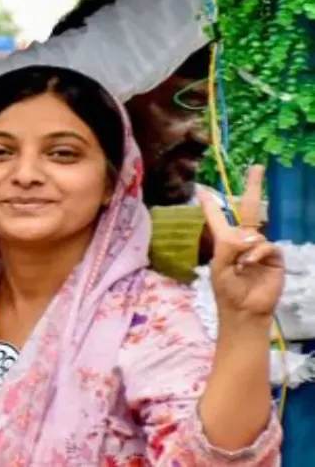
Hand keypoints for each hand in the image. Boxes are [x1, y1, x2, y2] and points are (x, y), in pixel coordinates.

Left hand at [198, 166, 283, 322]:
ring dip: (245, 248)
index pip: (218, 216)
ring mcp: (260, 247)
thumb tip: (249, 234)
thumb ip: (229, 245)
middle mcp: (243, 239)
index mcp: (224, 241)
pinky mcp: (274, 256)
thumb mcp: (220, 265)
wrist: (245, 309)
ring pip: (254, 232)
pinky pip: (266, 245)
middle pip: (247, 209)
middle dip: (252, 187)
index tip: (202, 188)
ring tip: (241, 266)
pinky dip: (257, 253)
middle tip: (257, 167)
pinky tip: (250, 264)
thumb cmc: (227, 289)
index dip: (211, 203)